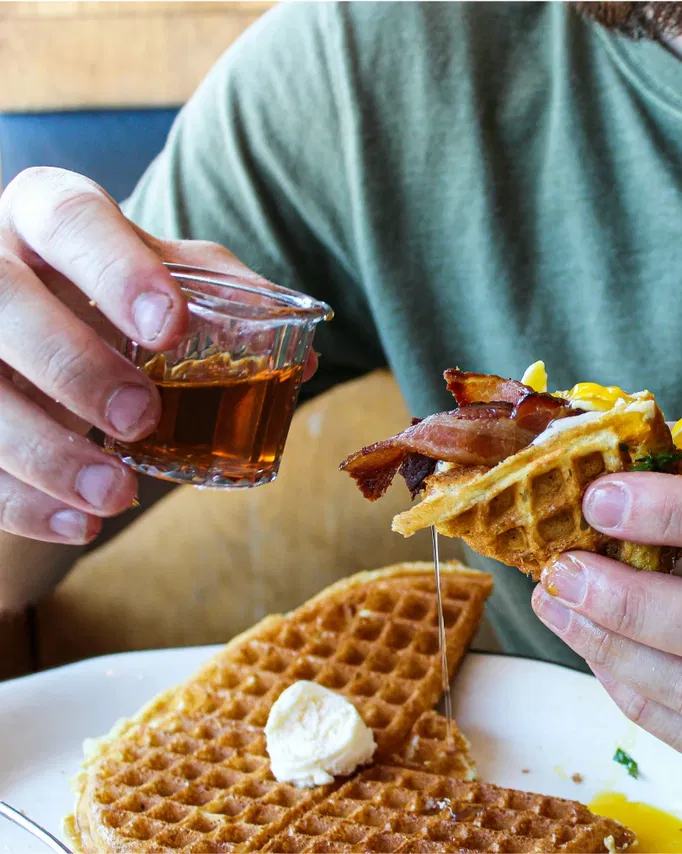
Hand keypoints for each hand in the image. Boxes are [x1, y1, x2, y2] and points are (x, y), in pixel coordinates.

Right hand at [0, 167, 301, 544]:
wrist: (45, 337)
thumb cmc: (115, 296)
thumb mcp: (167, 279)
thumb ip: (226, 300)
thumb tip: (304, 359)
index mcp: (47, 214)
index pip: (70, 218)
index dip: (116, 268)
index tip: (171, 325)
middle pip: (2, 301)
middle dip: (73, 365)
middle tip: (142, 418)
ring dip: (46, 452)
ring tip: (114, 494)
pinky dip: (24, 501)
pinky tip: (79, 525)